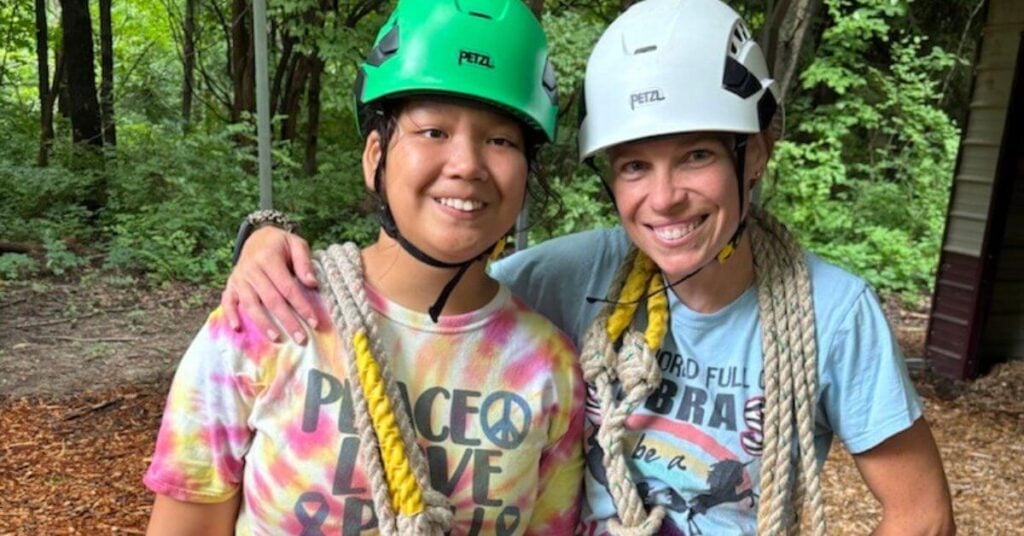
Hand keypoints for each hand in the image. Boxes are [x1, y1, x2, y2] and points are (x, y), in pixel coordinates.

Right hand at [220, 226, 326, 343]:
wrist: (257, 237)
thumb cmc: (280, 244)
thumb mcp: (296, 244)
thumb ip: (304, 262)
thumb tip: (312, 283)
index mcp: (269, 259)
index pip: (288, 287)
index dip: (301, 306)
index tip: (314, 322)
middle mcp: (252, 270)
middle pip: (271, 300)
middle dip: (287, 321)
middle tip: (301, 338)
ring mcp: (239, 278)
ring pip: (251, 304)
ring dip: (263, 323)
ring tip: (276, 338)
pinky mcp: (231, 285)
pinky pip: (228, 301)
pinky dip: (230, 315)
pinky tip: (237, 329)